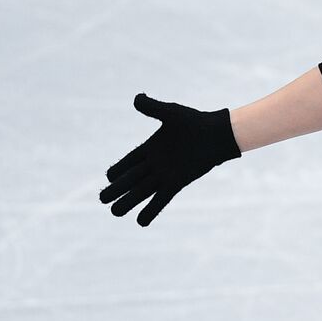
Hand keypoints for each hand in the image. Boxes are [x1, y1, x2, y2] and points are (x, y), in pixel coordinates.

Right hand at [100, 93, 241, 225]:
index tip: (109, 177)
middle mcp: (156, 164)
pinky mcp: (177, 182)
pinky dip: (150, 210)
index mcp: (151, 148)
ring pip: (141, 192)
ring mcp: (165, 174)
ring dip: (128, 202)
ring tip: (114, 212)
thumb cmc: (196, 122)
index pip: (128, 162)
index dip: (117, 170)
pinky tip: (140, 222)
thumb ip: (152, 107)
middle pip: (130, 179)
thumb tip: (137, 98)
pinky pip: (160, 199)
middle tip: (103, 199)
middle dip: (116, 189)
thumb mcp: (170, 113)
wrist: (219, 134)